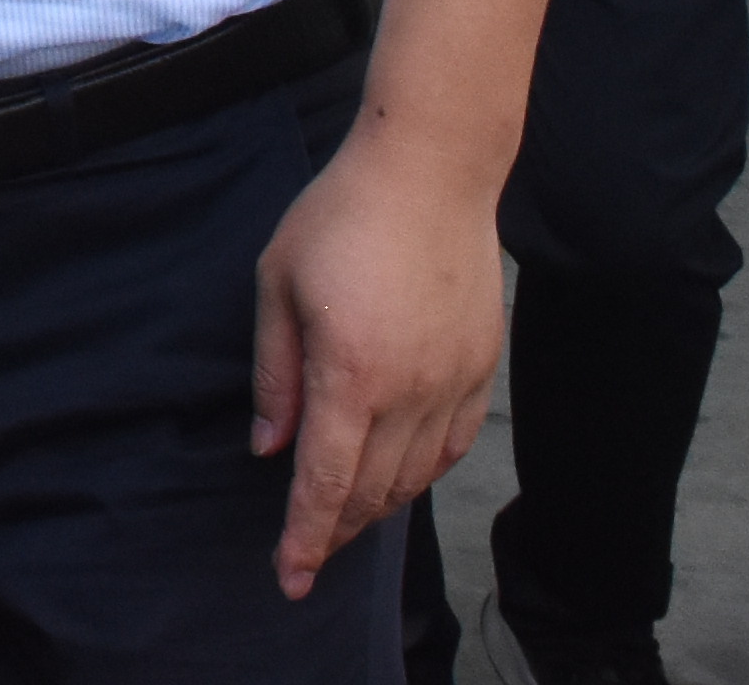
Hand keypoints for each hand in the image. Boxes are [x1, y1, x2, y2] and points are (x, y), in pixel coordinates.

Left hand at [248, 125, 504, 597]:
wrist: (430, 170)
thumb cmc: (341, 215)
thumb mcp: (277, 283)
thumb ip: (274, 372)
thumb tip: (267, 446)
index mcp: (350, 375)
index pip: (324, 482)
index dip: (304, 538)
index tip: (289, 577)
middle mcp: (408, 391)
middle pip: (371, 491)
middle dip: (335, 531)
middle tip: (308, 553)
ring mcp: (452, 382)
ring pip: (415, 476)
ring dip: (377, 505)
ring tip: (345, 517)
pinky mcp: (481, 367)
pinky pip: (453, 445)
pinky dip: (423, 473)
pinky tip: (402, 476)